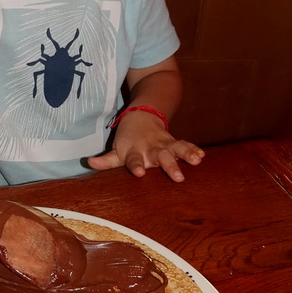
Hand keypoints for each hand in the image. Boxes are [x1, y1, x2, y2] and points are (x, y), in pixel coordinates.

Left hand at [87, 111, 203, 182]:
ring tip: (196, 161)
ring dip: (186, 154)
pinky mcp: (174, 141)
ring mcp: (163, 144)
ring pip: (176, 149)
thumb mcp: (116, 150)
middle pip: (161, 157)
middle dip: (169, 166)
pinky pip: (185, 145)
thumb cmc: (127, 139)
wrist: (141, 115)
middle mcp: (150, 149)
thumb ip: (105, 160)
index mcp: (134, 153)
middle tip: (178, 177)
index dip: (136, 166)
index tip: (140, 173)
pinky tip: (202, 156)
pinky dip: (193, 149)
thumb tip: (88, 163)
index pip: (134, 161)